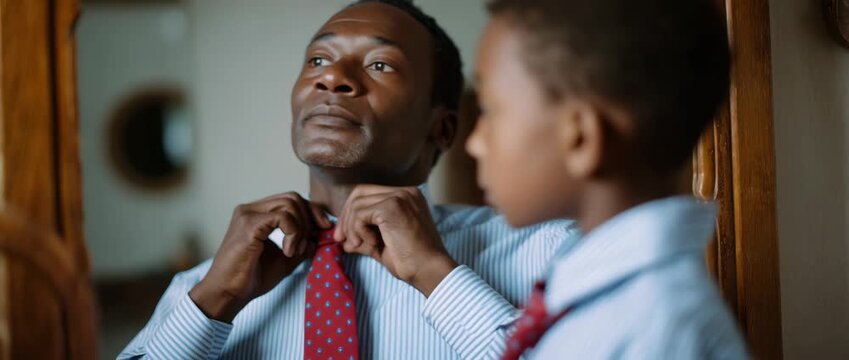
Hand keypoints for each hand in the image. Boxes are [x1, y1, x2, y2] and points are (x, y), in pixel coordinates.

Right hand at [189, 192, 331, 321]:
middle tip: (309, 243)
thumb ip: (301, 245)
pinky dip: (293, 233)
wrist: (228, 294)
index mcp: (257, 214)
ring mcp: (248, 215)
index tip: (323, 228)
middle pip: (293, 197)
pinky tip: (288, 252)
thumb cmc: (251, 278)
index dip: (311, 211)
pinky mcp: (249, 225)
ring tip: (294, 251)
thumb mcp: (285, 259)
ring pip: (290, 203)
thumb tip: (319, 235)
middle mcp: (250, 209)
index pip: (291, 200)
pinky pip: (283, 217)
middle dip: (310, 217)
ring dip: (301, 228)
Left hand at [334, 185, 457, 296]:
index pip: (368, 194)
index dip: (351, 213)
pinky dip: (359, 230)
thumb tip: (344, 241)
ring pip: (357, 204)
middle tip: (340, 240)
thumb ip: (364, 238)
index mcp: (406, 197)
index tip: (344, 237)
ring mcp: (400, 197)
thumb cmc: (412, 262)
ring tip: (359, 245)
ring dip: (351, 227)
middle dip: (345, 217)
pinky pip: (360, 214)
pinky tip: (372, 243)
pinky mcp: (392, 207)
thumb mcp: (382, 246)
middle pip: (359, 193)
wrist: (430, 272)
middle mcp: (405, 192)